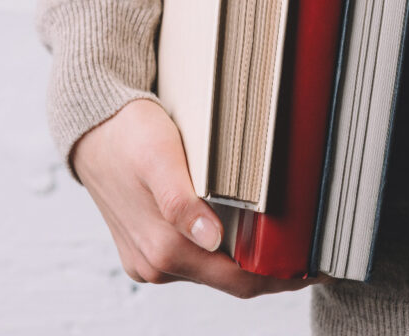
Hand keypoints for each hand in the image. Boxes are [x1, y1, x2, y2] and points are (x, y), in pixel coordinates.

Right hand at [72, 98, 316, 296]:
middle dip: (272, 271)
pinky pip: (195, 259)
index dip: (280, 278)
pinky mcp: (147, 246)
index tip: (316, 266)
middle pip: (229, 279)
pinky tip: (245, 230)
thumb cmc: (128, 134)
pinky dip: (225, 251)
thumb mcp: (158, 157)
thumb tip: (210, 238)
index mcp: (163, 248)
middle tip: (312, 251)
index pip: (237, 280)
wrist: (92, 127)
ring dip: (248, 260)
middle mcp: (156, 263)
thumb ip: (181, 201)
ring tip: (286, 239)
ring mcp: (150, 258)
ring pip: (213, 270)